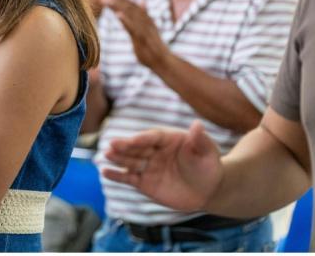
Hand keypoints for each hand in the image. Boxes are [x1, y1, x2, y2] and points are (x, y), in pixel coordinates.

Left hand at [101, 0, 168, 69]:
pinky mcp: (143, 38)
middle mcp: (146, 21)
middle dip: (116, 1)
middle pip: (130, 8)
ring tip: (107, 1)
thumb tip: (142, 0)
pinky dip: (126, 20)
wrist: (164, 61)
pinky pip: (134, 28)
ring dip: (119, 7)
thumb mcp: (149, 28)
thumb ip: (144, 15)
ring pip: (131, 15)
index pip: (132, 5)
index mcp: (146, 19)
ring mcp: (145, 29)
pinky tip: (118, 14)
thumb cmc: (155, 45)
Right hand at [102, 120, 223, 211]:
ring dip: (117, 158)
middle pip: (137, 148)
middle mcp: (154, 151)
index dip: (143, 138)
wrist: (207, 190)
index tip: (134, 140)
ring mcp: (148, 166)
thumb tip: (198, 124)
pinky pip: (128, 178)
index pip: (152, 137)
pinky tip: (105, 172)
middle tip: (111, 144)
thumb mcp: (208, 153)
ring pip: (130, 161)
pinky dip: (116, 175)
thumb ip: (200, 139)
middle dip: (124, 146)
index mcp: (167, 139)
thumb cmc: (208, 166)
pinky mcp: (144, 182)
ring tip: (106, 155)